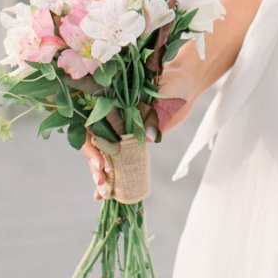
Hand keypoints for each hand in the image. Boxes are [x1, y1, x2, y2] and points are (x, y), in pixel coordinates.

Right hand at [80, 64, 201, 200]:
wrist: (185, 85)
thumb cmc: (170, 82)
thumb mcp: (160, 94)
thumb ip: (151, 115)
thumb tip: (147, 138)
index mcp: (111, 103)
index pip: (93, 127)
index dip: (92, 146)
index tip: (101, 161)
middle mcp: (113, 118)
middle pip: (96, 144)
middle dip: (95, 164)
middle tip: (102, 180)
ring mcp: (122, 131)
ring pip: (105, 155)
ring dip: (101, 175)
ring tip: (102, 193)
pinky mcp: (134, 143)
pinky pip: (120, 160)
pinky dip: (114, 177)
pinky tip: (106, 195)